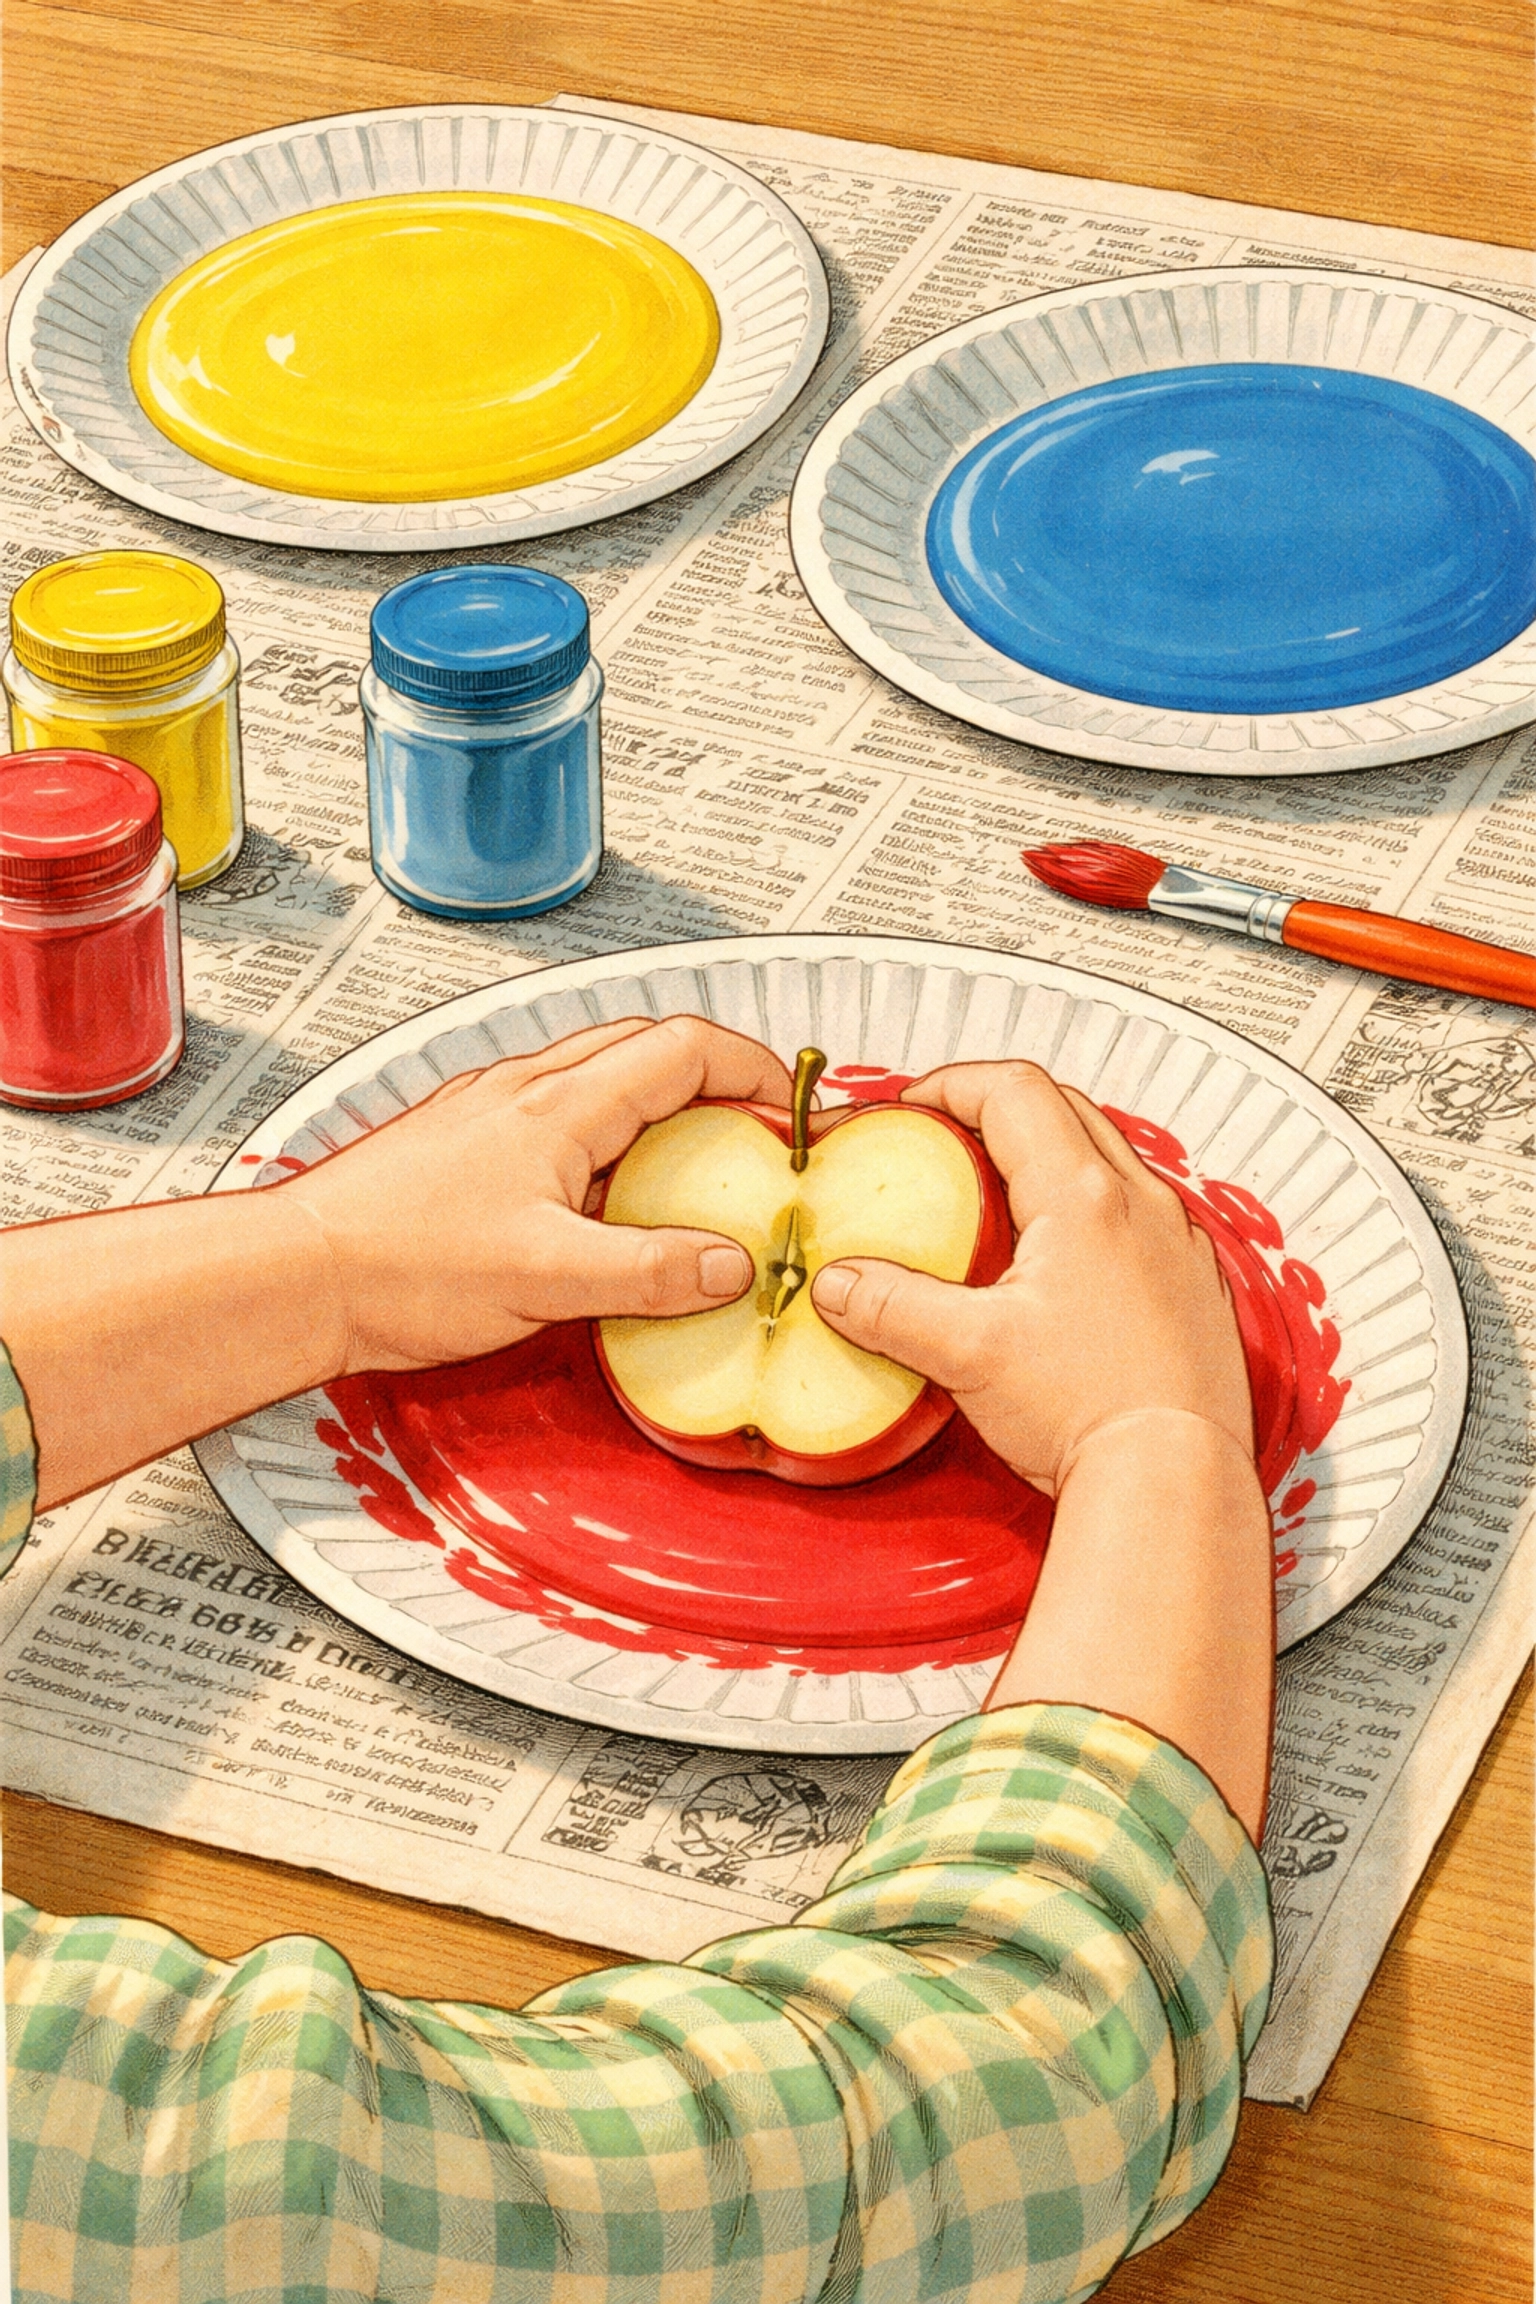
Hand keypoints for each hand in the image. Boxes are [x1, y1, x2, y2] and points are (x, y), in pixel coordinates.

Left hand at [283, 1016, 792, 1373]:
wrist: (300, 1276)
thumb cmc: (398, 1269)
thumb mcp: (546, 1280)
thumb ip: (647, 1271)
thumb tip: (729, 1264)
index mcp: (559, 1106)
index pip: (685, 1047)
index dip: (755, 1069)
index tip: (793, 1110)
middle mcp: (526, 1091)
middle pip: (649, 1045)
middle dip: (719, 1076)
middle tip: (758, 1128)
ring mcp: (493, 1112)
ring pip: (603, 1076)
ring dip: (663, 1103)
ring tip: (695, 1164)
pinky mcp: (468, 1144)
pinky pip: (562, 1114)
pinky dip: (611, 1135)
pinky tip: (607, 1196)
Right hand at [809, 1059, 1253, 1494]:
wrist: (1176, 1479)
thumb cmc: (1093, 1412)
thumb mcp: (967, 1353)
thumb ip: (892, 1308)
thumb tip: (840, 1286)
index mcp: (1085, 1197)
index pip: (1013, 1091)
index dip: (950, 1085)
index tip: (912, 1109)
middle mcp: (1142, 1206)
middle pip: (1064, 1109)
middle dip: (997, 1108)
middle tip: (947, 1138)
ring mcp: (1177, 1245)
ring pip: (1107, 1160)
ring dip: (1048, 1156)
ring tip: (997, 1199)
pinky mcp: (1193, 1290)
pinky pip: (1138, 1217)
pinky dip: (1089, 1212)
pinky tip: (1058, 1265)